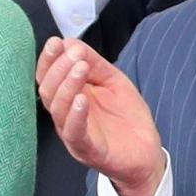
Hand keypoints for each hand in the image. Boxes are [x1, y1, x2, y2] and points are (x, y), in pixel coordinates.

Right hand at [37, 35, 165, 195]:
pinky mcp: (88, 149)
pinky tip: (82, 99)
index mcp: (69, 98)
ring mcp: (74, 133)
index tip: (56, 42)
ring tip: (80, 68)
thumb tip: (71, 43)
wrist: (147, 153)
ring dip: (67, 86)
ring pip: (58, 109)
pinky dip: (75, 115)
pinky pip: (74, 132)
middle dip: (58, 68)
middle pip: (48, 91)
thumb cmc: (127, 117)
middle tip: (75, 54)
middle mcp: (65, 115)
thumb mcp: (114, 82)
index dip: (49, 60)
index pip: (48, 77)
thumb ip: (96, 64)